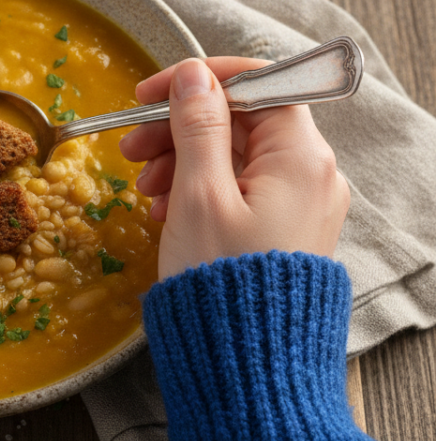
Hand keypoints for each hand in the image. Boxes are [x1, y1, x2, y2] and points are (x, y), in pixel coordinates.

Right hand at [119, 58, 349, 279]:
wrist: (245, 365)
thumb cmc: (223, 281)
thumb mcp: (199, 194)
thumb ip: (198, 126)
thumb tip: (194, 75)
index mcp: (300, 158)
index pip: (258, 84)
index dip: (201, 81)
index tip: (151, 94)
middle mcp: (309, 176)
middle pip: (240, 122)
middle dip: (180, 128)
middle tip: (130, 146)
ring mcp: (296, 205)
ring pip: (233, 157)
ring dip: (181, 160)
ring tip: (142, 187)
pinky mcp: (279, 230)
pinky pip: (236, 191)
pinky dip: (196, 190)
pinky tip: (163, 209)